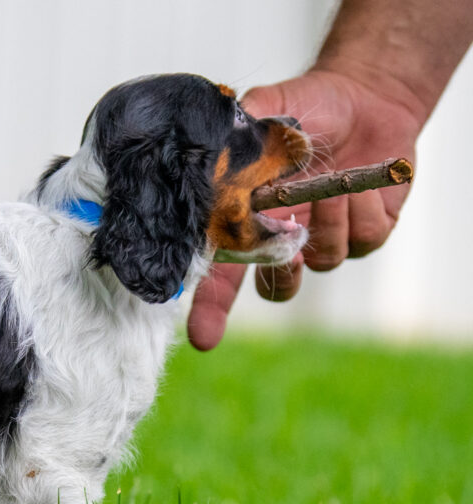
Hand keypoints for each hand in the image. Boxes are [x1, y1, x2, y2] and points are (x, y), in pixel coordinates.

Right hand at [188, 69, 423, 349]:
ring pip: (322, 260)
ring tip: (328, 185)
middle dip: (279, 279)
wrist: (366, 96)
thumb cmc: (307, 105)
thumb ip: (237, 139)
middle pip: (272, 287)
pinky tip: (355, 183)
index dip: (210, 310)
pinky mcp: (365, 233)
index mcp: (248, 220)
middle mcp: (283, 238)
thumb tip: (212, 168)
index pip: (220, 274)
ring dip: (326, 222)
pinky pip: (361, 240)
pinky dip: (358, 209)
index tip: (204, 339)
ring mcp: (324, 239)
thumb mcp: (265, 112)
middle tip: (286, 251)